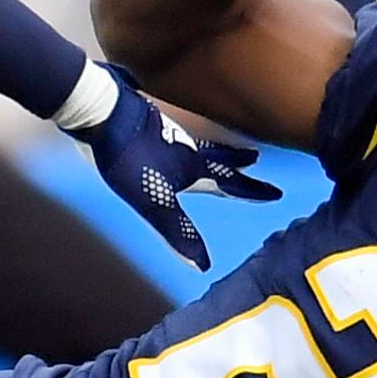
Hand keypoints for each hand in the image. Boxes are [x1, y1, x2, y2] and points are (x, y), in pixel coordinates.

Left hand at [70, 62, 280, 267]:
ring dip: (217, 149)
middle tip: (255, 159)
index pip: (231, 183)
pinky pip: (176, 132)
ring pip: (200, 143)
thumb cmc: (127, 159)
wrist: (100, 113)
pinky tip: (171, 138)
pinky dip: (186, 139)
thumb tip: (202, 265)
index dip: (252, 191)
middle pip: (220, 157)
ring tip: (223, 149)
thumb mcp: (153, 202)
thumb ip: (177, 231)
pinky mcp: (147, 123)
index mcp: (193, 167)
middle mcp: (185, 148)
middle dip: (238, 163)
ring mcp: (166, 133)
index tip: (275, 194)